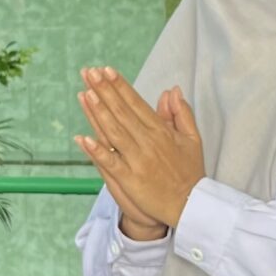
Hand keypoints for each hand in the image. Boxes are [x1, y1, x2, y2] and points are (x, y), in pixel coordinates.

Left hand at [75, 67, 205, 233]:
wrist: (190, 206)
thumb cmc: (190, 172)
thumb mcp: (192, 139)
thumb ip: (181, 113)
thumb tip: (172, 90)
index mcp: (161, 131)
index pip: (136, 103)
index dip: (120, 86)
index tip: (106, 70)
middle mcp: (148, 142)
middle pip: (122, 112)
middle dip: (104, 91)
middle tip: (89, 73)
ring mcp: (138, 161)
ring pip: (114, 132)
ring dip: (99, 113)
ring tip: (86, 93)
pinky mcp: (131, 180)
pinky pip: (111, 162)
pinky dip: (97, 151)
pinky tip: (83, 138)